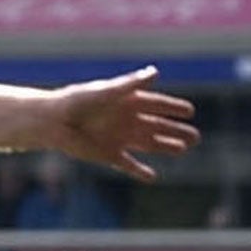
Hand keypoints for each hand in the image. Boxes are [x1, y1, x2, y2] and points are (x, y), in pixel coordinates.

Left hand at [45, 66, 197, 180]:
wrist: (53, 122)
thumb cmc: (77, 101)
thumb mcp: (105, 91)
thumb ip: (130, 84)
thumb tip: (154, 73)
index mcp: (127, 102)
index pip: (156, 104)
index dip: (173, 107)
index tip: (190, 111)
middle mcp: (127, 120)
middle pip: (158, 126)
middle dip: (176, 131)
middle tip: (196, 137)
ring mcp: (119, 138)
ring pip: (149, 144)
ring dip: (166, 147)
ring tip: (183, 149)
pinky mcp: (109, 155)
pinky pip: (129, 165)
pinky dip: (140, 171)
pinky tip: (152, 176)